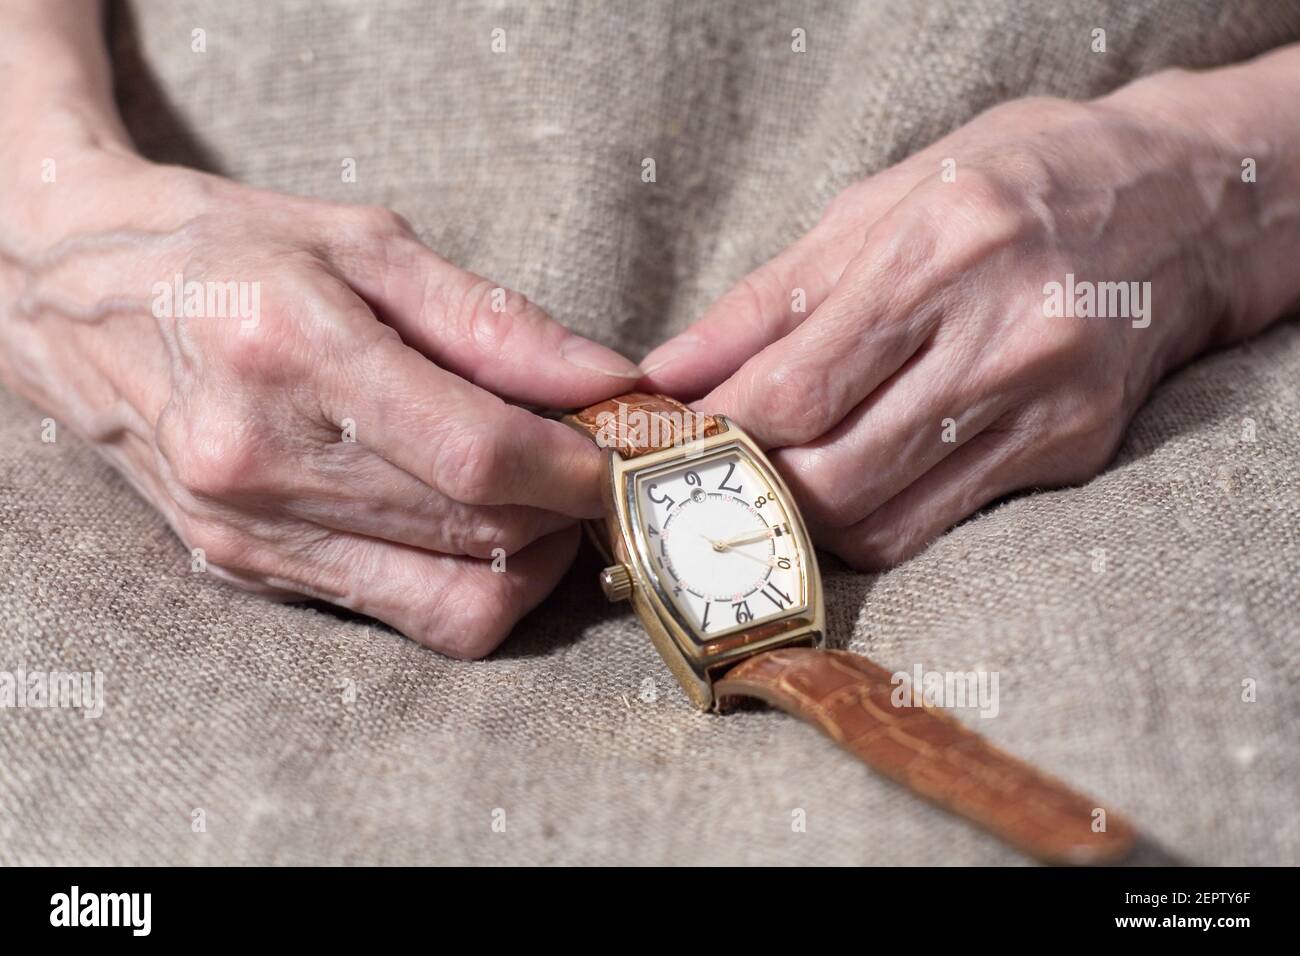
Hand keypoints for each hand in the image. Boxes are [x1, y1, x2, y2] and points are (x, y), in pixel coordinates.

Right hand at [0, 148, 639, 656]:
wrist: (72, 297)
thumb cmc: (228, 248)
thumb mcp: (364, 243)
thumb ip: (494, 322)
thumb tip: (607, 381)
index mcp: (290, 352)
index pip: (477, 455)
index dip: (577, 469)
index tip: (622, 453)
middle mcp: (257, 461)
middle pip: (475, 532)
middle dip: (566, 511)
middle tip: (594, 465)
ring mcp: (244, 532)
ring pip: (446, 600)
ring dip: (527, 556)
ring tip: (540, 494)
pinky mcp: (242, 570)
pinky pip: (397, 612)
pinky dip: (464, 576)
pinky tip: (473, 517)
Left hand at [643, 75, 1293, 568]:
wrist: (1177, 204)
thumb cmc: (1007, 185)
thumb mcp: (879, 206)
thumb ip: (766, 300)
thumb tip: (670, 373)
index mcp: (943, 250)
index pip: (796, 387)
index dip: (712, 435)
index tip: (660, 447)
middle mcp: (1006, 335)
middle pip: (833, 474)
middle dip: (744, 490)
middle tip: (699, 477)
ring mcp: (1047, 405)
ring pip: (880, 520)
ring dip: (797, 520)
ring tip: (759, 486)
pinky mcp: (1070, 452)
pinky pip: (937, 524)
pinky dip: (866, 522)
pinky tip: (838, 489)